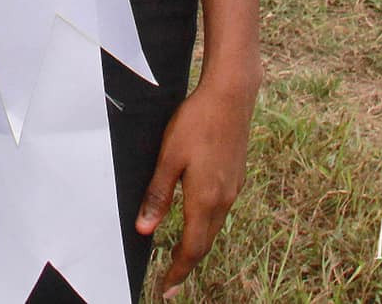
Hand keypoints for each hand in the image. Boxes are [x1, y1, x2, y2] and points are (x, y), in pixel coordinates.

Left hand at [137, 73, 259, 296]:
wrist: (231, 97)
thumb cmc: (196, 123)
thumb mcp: (168, 158)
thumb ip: (157, 195)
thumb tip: (144, 230)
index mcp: (205, 199)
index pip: (191, 247)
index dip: (178, 270)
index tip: (166, 289)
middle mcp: (223, 200)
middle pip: (204, 242)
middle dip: (187, 263)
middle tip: (171, 281)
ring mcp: (233, 188)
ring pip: (213, 227)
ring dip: (197, 244)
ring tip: (181, 255)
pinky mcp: (236, 176)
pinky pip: (220, 211)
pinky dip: (206, 224)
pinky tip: (197, 220)